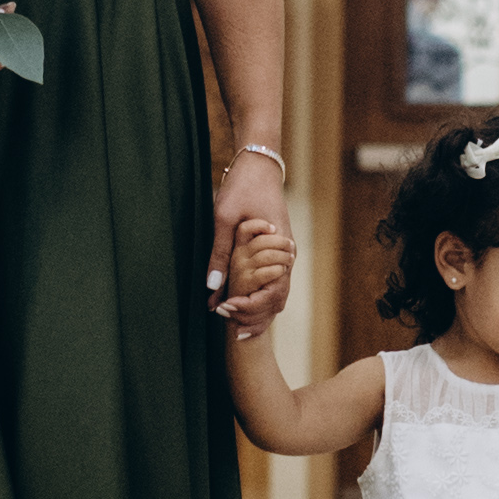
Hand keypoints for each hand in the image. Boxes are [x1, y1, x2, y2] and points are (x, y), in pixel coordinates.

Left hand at [207, 151, 290, 330]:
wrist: (260, 166)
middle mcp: (287, 255)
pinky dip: (260, 297)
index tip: (226, 312)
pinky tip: (242, 306)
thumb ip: (219, 253)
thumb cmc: (242, 188)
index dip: (249, 308)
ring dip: (258, 310)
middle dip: (255, 318)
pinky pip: (274, 282)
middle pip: (277, 299)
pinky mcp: (279, 251)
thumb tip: (211, 287)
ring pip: (278, 293)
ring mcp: (285, 253)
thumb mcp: (224, 218)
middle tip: (232, 333)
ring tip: (236, 327)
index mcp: (278, 247)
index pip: (271, 293)